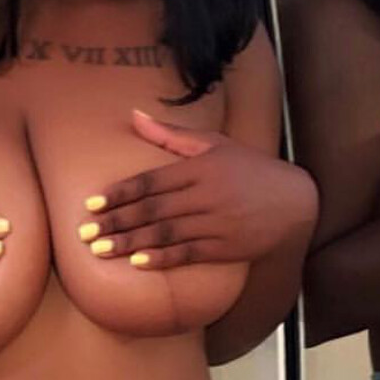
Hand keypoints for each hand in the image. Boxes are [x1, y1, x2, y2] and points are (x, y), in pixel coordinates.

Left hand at [77, 108, 317, 268]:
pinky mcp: (225, 247)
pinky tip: (138, 263)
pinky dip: (163, 259)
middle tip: (85, 233)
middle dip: (117, 222)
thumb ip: (170, 134)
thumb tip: (134, 115)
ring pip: (166, 234)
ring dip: (131, 243)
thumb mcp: (214, 143)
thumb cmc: (249, 168)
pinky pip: (188, 253)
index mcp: (200, 167)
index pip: (151, 181)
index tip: (93, 204)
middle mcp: (206, 195)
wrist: (294, 202)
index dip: (121, 193)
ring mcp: (216, 223)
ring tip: (100, 251)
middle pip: (153, 209)